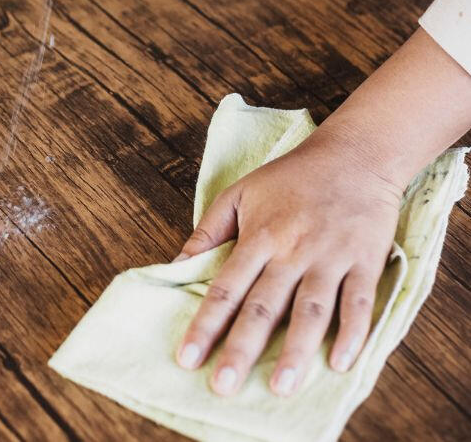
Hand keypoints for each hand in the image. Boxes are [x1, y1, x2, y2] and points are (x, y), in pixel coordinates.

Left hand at [174, 129, 401, 395]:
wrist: (352, 156)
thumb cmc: (289, 177)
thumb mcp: (239, 193)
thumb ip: (208, 231)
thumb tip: (177, 265)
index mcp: (259, 235)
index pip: (226, 287)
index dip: (204, 324)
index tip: (186, 358)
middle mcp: (292, 250)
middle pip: (264, 306)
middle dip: (241, 348)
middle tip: (223, 386)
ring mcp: (330, 257)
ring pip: (311, 310)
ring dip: (296, 351)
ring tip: (280, 388)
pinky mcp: (365, 261)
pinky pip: (359, 302)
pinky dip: (352, 334)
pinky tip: (340, 364)